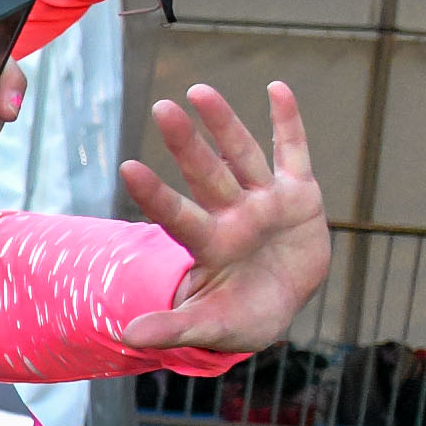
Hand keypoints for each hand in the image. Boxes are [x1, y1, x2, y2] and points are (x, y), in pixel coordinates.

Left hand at [118, 82, 326, 355]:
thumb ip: (173, 328)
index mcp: (210, 246)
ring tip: (198, 90)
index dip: (155, 195)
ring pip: (242, 155)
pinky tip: (278, 88)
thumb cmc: (240, 317)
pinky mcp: (299, 195)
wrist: (280, 305)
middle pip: (207, 175)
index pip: (177, 216)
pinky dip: (288, 122)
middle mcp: (233, 216)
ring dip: (224, 123)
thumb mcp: (210, 327)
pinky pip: (293, 152)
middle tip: (161, 107)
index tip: (127, 168)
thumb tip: (127, 338)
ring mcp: (265, 201)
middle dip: (187, 144)